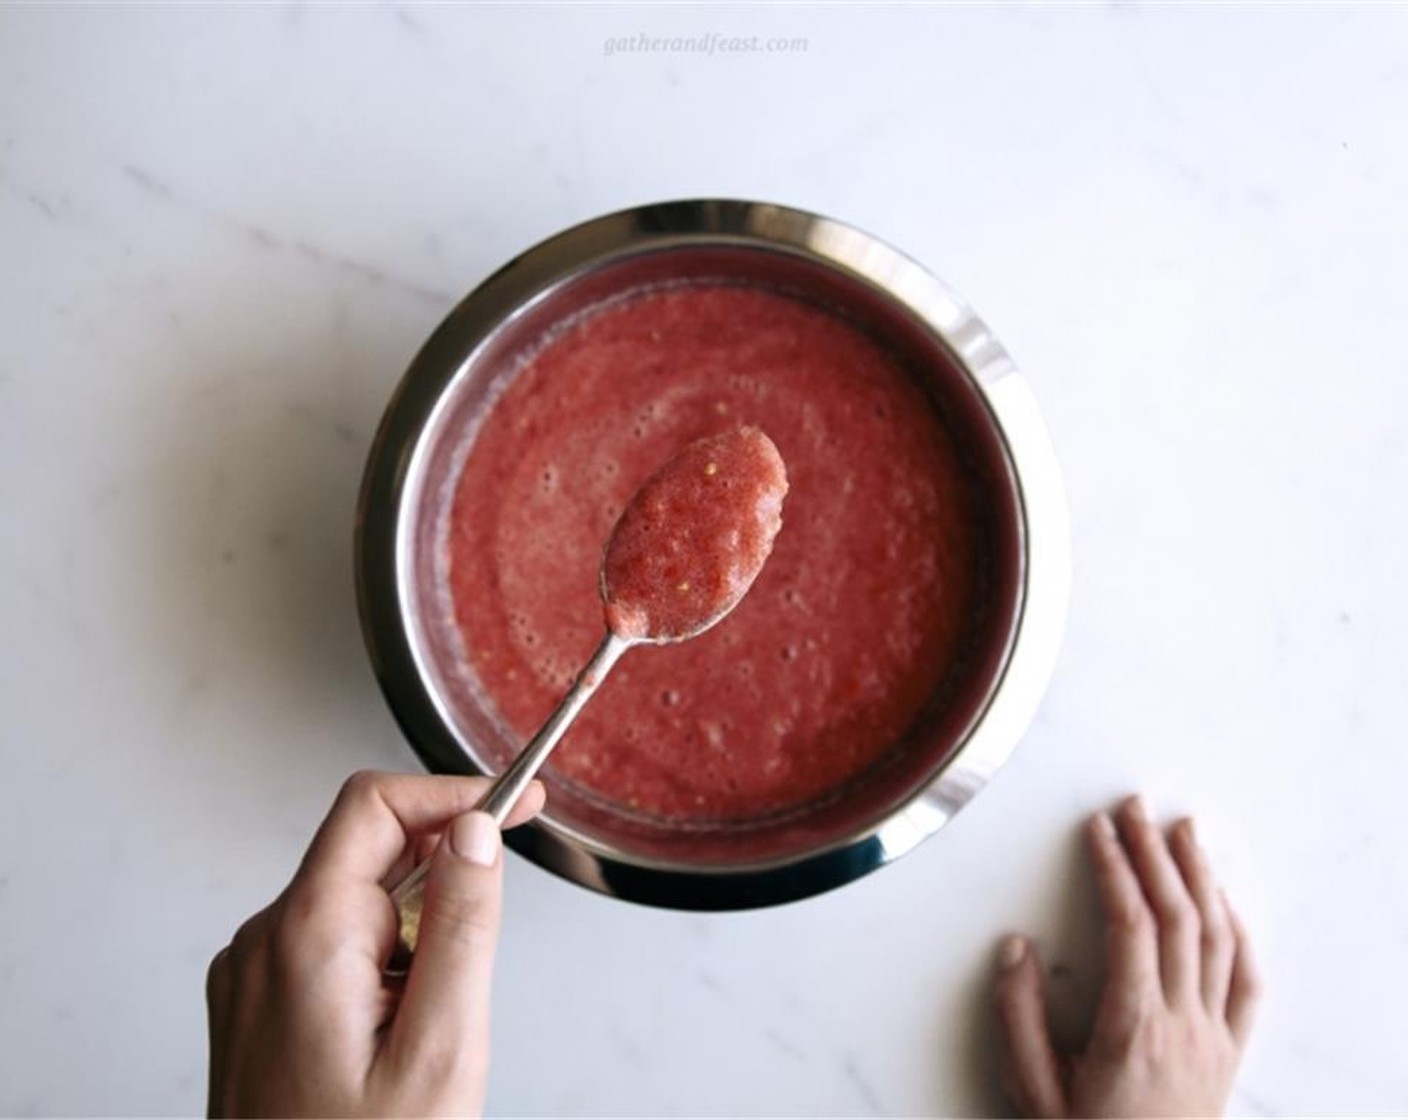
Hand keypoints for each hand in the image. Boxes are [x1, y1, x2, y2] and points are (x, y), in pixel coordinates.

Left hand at [206, 771, 545, 1117]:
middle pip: (369, 852)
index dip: (454, 793)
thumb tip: (476, 831)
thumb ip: (464, 927)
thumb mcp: (442, 1049)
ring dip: (414, 937)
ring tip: (425, 1031)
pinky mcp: (257, 1006)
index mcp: (303, 939)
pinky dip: (384, 966)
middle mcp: (262, 944)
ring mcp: (252, 976)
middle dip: (440, 889)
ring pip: (357, 903)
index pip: (375, 806)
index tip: (518, 804)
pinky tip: (395, 1036)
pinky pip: (333, 946)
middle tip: (469, 970)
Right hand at [994, 794, 1259, 1117]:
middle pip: (1178, 918)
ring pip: (1219, 940)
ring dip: (1200, 878)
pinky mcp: (1229, 1053)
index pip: (1130, 926)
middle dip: (1154, 853)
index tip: (1098, 830)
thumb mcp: (1034, 1091)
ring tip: (1183, 832)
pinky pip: (1248, 982)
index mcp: (1133, 1030)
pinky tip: (1225, 904)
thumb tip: (1015, 949)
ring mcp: (1213, 1039)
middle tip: (1135, 808)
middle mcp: (1183, 1027)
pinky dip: (1239, 932)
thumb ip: (1019, 1018)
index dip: (1114, 869)